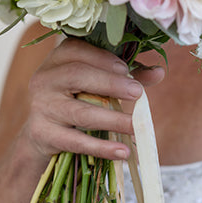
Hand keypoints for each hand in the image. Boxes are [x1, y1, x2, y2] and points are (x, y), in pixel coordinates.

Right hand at [23, 38, 163, 162]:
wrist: (43, 132)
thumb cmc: (77, 99)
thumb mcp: (98, 83)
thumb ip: (126, 75)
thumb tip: (159, 72)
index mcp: (58, 59)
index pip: (77, 50)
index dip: (103, 58)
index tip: (127, 70)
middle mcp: (45, 79)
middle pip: (77, 75)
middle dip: (110, 84)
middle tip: (137, 93)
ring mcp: (42, 107)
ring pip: (80, 112)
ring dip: (112, 120)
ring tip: (136, 127)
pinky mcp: (43, 134)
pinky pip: (76, 141)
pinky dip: (101, 148)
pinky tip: (123, 152)